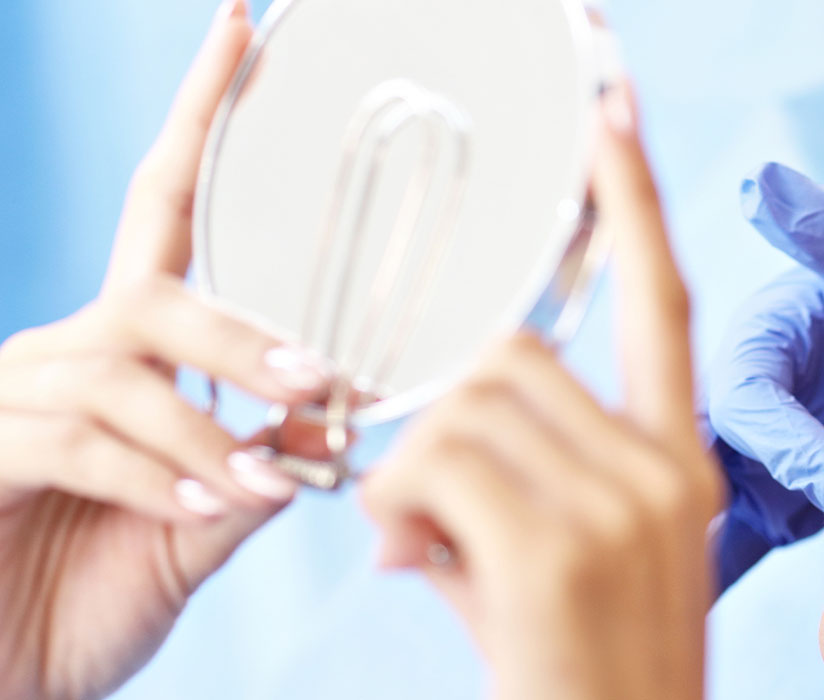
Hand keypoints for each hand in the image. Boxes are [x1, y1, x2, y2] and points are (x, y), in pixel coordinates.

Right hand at [0, 3, 336, 697]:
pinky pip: (75, 437)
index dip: (201, 117)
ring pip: (122, 365)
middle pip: (156, 292)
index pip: (164, 211)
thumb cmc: (83, 598)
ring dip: (209, 422)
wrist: (5, 684)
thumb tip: (326, 422)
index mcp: (123, 357)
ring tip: (271, 476)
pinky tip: (205, 503)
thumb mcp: (195, 533)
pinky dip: (155, 470)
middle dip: (243, 336)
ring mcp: (9, 400)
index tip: (244, 26)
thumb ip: (252, 473)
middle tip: (323, 379)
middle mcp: (61, 357)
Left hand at [361, 78, 722, 699]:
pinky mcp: (558, 548)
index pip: (660, 301)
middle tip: (419, 507)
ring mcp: (620, 504)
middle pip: (510, 356)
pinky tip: (412, 564)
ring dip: (409, 471)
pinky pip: (431, 464)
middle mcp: (664, 467)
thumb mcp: (573, 568)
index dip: (631, 201)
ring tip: (421, 548)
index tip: (610, 109)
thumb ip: (515, 482)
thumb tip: (403, 461)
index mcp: (679, 460)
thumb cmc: (585, 679)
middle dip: (441, 417)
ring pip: (461, 407)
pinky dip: (394, 509)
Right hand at [704, 163, 823, 581]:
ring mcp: (741, 459)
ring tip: (686, 615)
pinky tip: (686, 630)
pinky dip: (709, 579)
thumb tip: (768, 188)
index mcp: (754, 348)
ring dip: (697, 559)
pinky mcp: (757, 501)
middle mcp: (735, 405)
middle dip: (717, 520)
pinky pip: (724, 543)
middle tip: (740, 575)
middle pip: (706, 464)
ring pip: (700, 512)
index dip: (785, 441)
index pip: (751, 398)